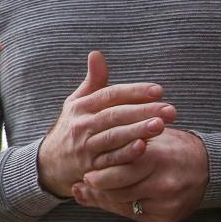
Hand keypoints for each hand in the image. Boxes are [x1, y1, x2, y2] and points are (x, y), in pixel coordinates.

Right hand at [36, 51, 174, 198]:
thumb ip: (92, 81)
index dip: (134, 91)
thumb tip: (96, 54)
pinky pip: (109, 160)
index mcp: (82, 106)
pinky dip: (125, 154)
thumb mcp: (77, 103)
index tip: (159, 90)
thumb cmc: (72, 127)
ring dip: (137, 131)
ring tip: (161, 125)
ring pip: (113, 137)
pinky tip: (143, 147)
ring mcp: (86, 147)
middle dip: (143, 111)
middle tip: (170, 110)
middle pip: (115, 115)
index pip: (110, 95)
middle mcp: (82, 125)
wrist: (50, 162)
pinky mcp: (90, 167)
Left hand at [72, 128, 208, 221]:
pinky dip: (123, 206)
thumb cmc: (171, 147)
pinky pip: (136, 214)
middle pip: (118, 190)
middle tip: (85, 183)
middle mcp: (163, 182)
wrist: (209, 167)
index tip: (85, 174)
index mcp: (156, 157)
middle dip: (98, 188)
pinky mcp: (169, 217)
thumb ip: (119, 148)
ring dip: (107, 198)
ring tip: (96, 190)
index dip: (98, 173)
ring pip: (124, 204)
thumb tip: (87, 162)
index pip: (117, 169)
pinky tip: (116, 198)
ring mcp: (168, 202)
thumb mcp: (147, 139)